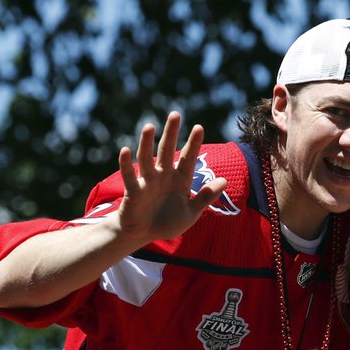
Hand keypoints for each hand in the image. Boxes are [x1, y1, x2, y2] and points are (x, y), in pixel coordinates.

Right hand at [116, 112, 226, 243]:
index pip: (188, 158)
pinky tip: (125, 150)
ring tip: (150, 126)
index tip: (199, 127)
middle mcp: (163, 176)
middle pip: (167, 151)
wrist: (143, 234)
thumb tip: (225, 180)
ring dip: (147, 142)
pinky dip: (126, 164)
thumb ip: (206, 197)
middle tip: (175, 114)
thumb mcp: (191, 212)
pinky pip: (129, 176)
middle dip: (171, 133)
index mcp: (179, 180)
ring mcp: (147, 181)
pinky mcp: (133, 191)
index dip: (193, 144)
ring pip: (147, 158)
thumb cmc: (167, 222)